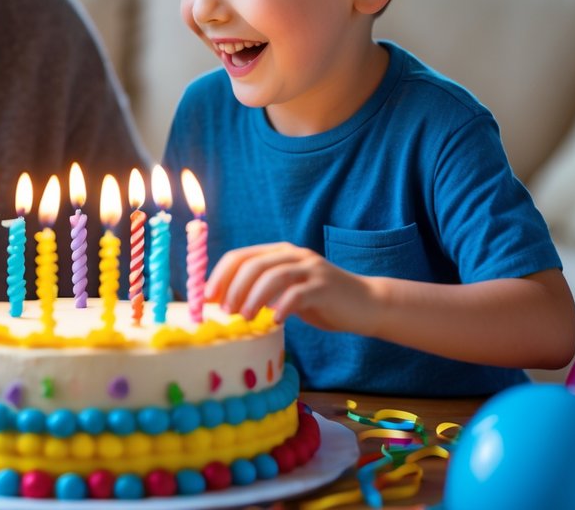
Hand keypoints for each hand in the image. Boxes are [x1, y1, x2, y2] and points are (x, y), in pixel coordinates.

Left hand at [205, 242, 375, 332]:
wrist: (367, 304)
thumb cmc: (321, 301)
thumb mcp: (288, 292)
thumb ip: (263, 292)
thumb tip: (224, 306)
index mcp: (279, 253)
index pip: (240, 256)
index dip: (220, 276)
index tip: (207, 298)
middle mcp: (293, 255)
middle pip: (254, 265)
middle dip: (234, 288)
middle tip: (225, 312)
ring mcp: (311, 269)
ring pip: (273, 276)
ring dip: (253, 298)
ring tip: (245, 318)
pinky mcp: (325, 286)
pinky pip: (297, 293)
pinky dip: (281, 306)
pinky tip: (274, 321)